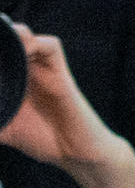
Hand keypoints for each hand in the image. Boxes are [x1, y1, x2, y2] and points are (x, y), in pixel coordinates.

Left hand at [0, 32, 121, 177]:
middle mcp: (23, 68)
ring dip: (9, 33)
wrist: (75, 154)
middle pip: (5, 36)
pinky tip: (20, 54)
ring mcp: (41, 68)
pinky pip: (49, 45)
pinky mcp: (60, 72)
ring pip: (24, 34)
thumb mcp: (2, 129)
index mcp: (7, 77)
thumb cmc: (41, 140)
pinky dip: (33, 43)